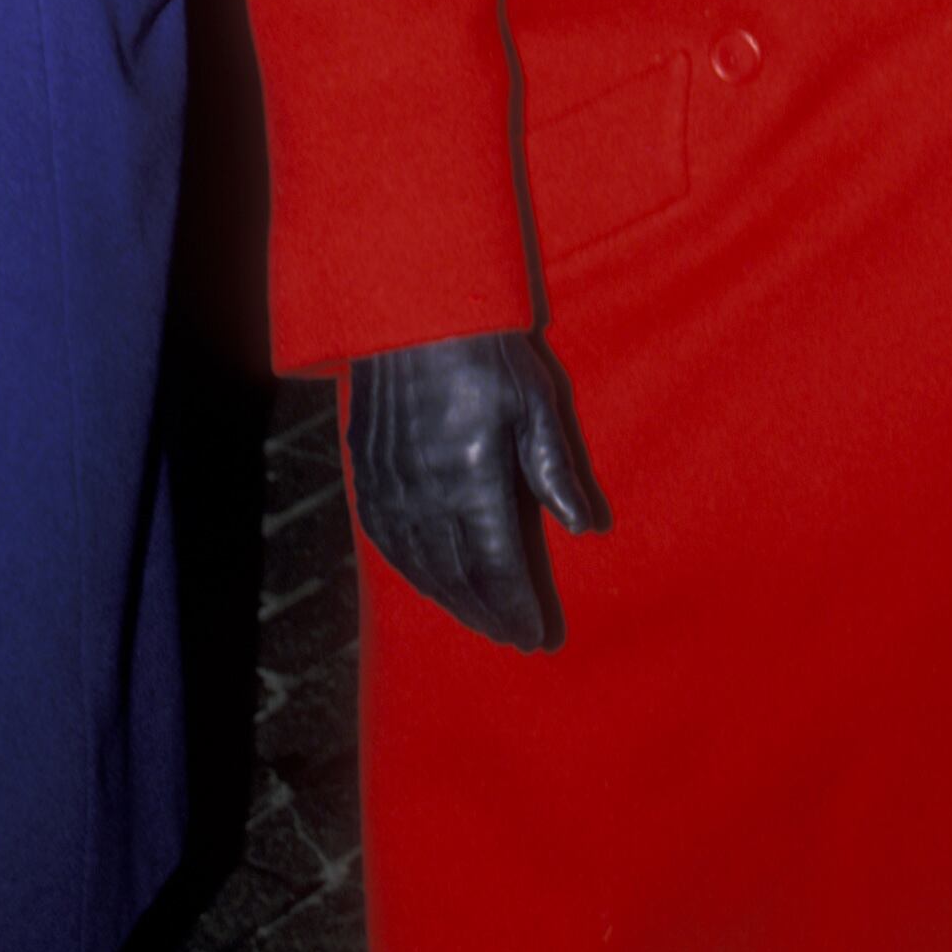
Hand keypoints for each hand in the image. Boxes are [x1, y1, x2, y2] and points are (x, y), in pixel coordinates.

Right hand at [347, 328, 608, 649]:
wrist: (414, 313)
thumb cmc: (486, 353)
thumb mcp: (535, 402)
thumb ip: (555, 470)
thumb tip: (585, 528)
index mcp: (473, 478)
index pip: (498, 567)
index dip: (517, 608)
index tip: (537, 637)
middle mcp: (426, 495)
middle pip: (458, 578)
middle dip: (489, 615)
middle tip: (514, 638)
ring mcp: (390, 489)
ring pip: (421, 569)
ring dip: (452, 602)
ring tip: (482, 621)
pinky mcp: (367, 478)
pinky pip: (388, 545)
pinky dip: (414, 574)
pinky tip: (431, 583)